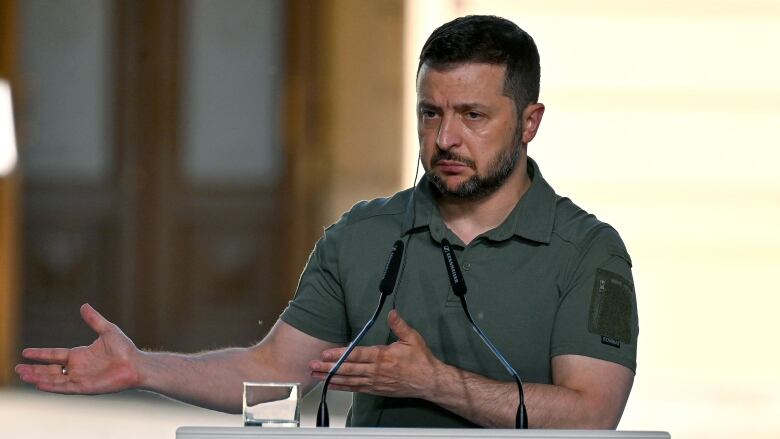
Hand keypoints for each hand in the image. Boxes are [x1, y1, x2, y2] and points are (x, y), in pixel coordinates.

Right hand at [15, 304, 140, 394]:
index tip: (26, 352)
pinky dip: (52, 386)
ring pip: (53, 379)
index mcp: (79, 355)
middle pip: (50, 370)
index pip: (55, 355)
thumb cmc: (124, 348)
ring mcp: (79, 378)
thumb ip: (94, 320)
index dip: (40, 354)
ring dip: (38, 378)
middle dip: (34, 370)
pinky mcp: (84, 387)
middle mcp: (77, 368)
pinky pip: (64, 388)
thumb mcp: (107, 330)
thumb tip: (84, 305)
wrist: (136, 363)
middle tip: (18, 368)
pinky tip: (39, 384)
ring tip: (23, 375)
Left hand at [309, 309, 443, 398]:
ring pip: (349, 380)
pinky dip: (342, 387)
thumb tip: (392, 312)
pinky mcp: (376, 390)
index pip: (356, 355)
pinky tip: (332, 385)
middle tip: (312, 366)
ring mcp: (375, 382)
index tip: (325, 354)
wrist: (429, 382)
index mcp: (383, 356)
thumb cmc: (421, 361)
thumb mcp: (413, 338)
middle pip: (348, 369)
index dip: (339, 354)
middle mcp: (376, 371)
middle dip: (328, 367)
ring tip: (316, 375)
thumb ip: (400, 325)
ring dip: (331, 378)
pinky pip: (356, 389)